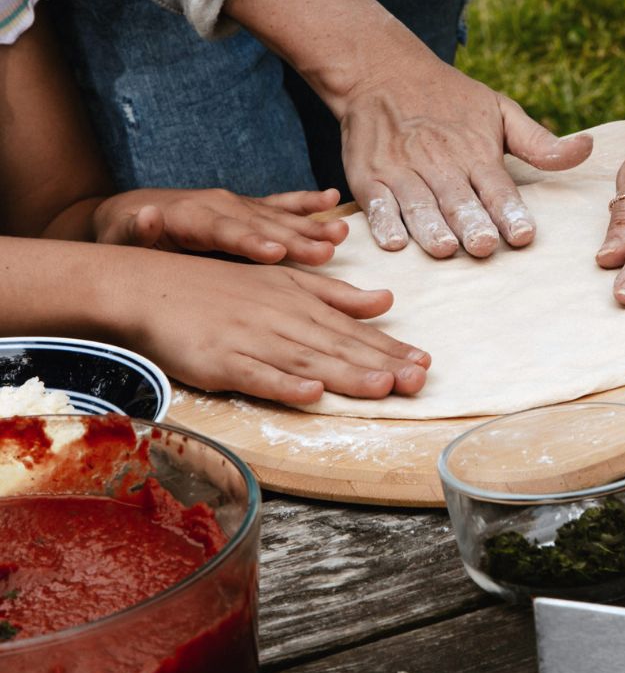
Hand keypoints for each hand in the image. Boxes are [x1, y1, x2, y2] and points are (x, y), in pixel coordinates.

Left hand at [93, 187, 349, 264]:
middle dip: (295, 238)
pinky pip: (280, 204)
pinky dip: (306, 202)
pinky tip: (331, 199)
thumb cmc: (124, 236)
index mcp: (189, 217)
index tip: (276, 252)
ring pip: (277, 216)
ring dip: (311, 225)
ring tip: (340, 232)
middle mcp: (218, 205)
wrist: (127, 213)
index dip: (251, 241)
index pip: (224, 232)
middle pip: (262, 224)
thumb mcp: (119, 238)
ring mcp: (235, 204)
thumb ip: (134, 232)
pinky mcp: (246, 208)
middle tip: (325, 250)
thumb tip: (147, 216)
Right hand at [117, 250, 429, 404]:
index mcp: (302, 302)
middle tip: (419, 379)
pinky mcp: (222, 361)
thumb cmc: (223, 286)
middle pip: (340, 347)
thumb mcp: (286, 280)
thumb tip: (386, 301)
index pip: (354, 330)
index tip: (424, 362)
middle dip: (382, 364)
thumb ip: (337, 294)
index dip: (390, 347)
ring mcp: (254, 341)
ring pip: (308, 360)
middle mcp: (285, 320)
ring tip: (383, 386)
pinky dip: (284, 383)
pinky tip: (310, 392)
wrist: (152, 286)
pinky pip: (257, 375)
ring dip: (347, 374)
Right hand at [221, 0, 590, 258]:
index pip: (496, 187)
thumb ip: (540, 142)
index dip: (510, 212)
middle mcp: (439, 162)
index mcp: (475, 151)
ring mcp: (401, 170)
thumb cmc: (449, 97)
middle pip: (458, 199)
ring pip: (418, 203)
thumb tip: (587, 149)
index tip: (522, 235)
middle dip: (472, 223)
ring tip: (445, 248)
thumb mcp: (499, 110)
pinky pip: (377, 202)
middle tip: (485, 246)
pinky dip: (383, 222)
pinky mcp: (369, 176)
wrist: (380, 69)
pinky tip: (394, 242)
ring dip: (431, 227)